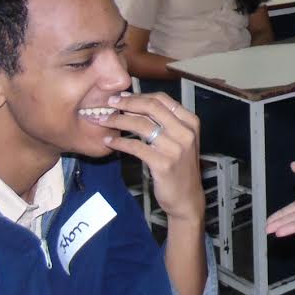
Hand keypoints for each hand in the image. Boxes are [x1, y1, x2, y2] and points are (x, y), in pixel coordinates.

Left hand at [101, 93, 204, 225]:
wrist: (187, 198)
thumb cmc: (180, 167)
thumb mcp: (180, 140)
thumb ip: (165, 122)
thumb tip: (135, 104)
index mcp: (190, 122)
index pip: (162, 99)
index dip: (139, 95)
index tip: (120, 96)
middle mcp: (185, 132)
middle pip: (151, 107)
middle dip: (126, 103)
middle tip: (109, 103)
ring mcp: (175, 148)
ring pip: (141, 125)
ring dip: (118, 120)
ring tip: (104, 121)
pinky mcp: (163, 163)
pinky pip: (136, 147)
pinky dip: (119, 142)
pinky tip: (109, 142)